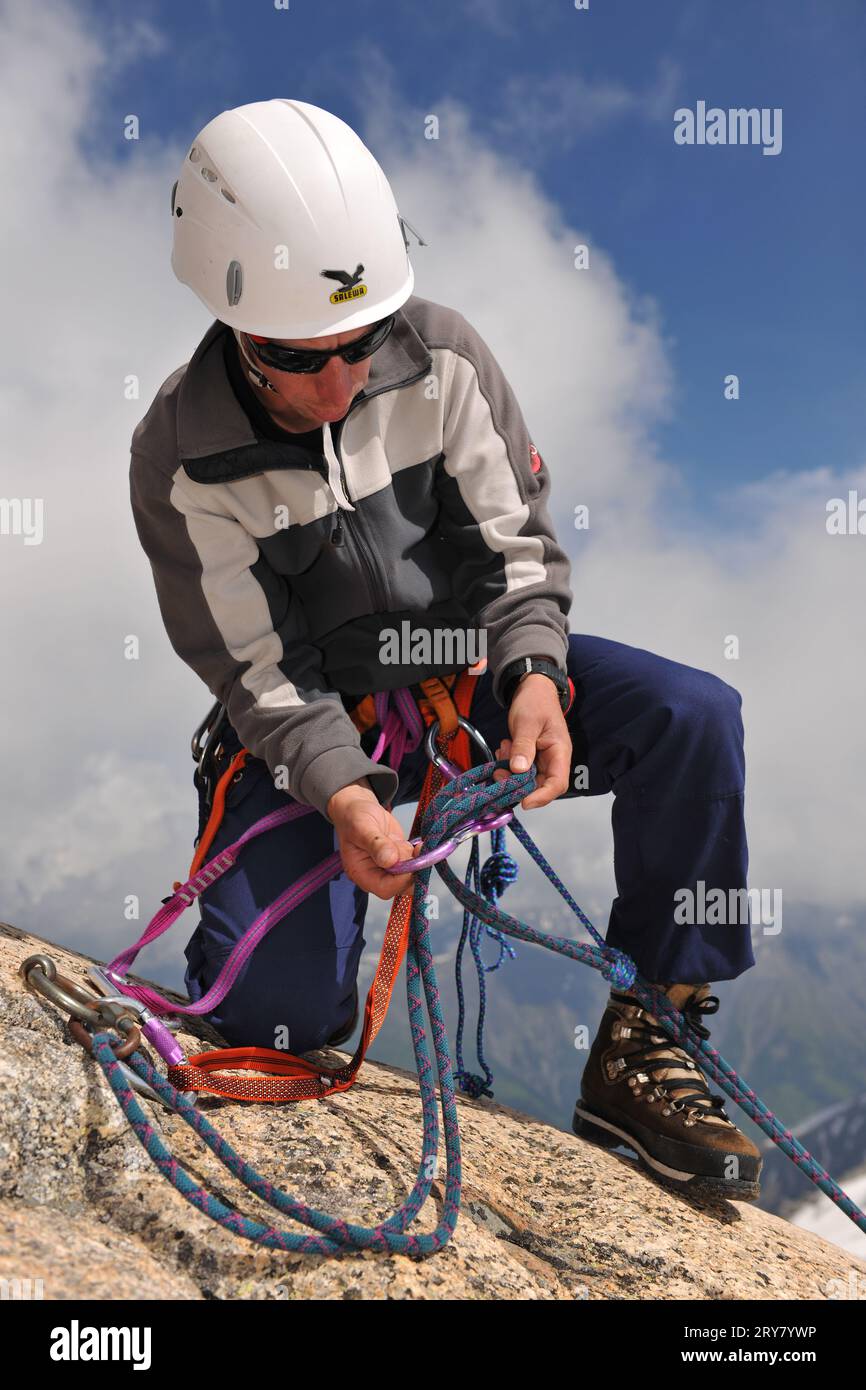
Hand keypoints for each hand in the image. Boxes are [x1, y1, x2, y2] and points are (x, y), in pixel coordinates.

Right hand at [326, 780, 417, 898]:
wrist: (358, 808)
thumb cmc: (354, 818)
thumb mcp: (362, 827)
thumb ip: (376, 844)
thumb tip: (389, 860)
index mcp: (361, 873)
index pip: (385, 888)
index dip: (401, 880)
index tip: (410, 862)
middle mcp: (376, 875)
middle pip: (401, 886)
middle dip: (412, 869)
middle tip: (414, 848)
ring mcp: (389, 869)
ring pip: (412, 875)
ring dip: (416, 860)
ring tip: (405, 842)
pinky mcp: (400, 860)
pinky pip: (416, 865)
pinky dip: (420, 855)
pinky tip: (414, 844)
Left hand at [492, 674, 571, 809]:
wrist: (532, 688)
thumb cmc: (536, 702)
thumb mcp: (527, 723)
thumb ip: (523, 746)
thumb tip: (518, 770)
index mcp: (560, 752)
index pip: (557, 783)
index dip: (542, 797)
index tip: (524, 802)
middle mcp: (552, 760)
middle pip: (539, 785)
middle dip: (518, 783)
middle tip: (500, 772)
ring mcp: (541, 759)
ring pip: (525, 779)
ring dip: (510, 773)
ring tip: (503, 752)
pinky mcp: (529, 757)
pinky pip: (518, 770)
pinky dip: (507, 765)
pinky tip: (503, 750)